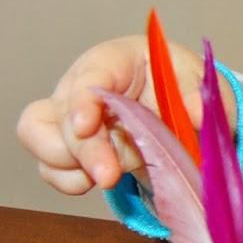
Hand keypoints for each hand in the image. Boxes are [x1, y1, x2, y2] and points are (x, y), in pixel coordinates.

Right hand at [15, 35, 224, 194]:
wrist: (169, 99)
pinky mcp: (68, 147)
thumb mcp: (197, 79)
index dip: (82, 101)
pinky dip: (70, 180)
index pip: (89, 76)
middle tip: (109, 176)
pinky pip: (51, 167)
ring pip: (42, 140)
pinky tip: (98, 180)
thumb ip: (200, 95)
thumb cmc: (175, 80)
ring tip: (110, 175)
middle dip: (84, 150)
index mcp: (113, 62)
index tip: (86, 126)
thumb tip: (198, 112)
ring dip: (72, 166)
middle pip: (61, 115)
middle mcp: (79, 87)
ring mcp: (67, 117)